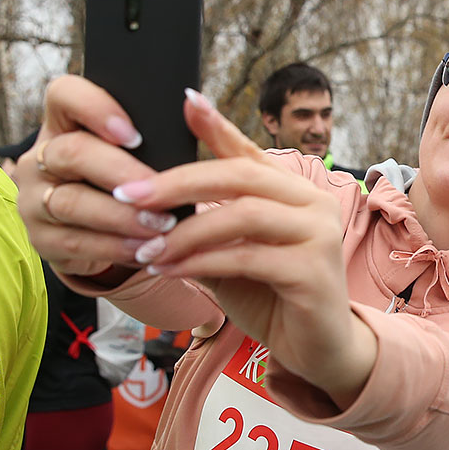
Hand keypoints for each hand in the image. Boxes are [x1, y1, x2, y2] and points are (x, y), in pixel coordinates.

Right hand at [16, 75, 176, 278]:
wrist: (103, 235)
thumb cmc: (130, 182)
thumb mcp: (141, 155)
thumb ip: (160, 133)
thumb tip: (195, 104)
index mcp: (64, 124)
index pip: (64, 95)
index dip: (96, 109)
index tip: (135, 136)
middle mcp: (41, 157)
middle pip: (72, 153)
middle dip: (120, 173)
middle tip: (159, 189)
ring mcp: (34, 198)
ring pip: (71, 202)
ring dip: (121, 216)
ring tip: (160, 225)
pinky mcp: (41, 239)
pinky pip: (74, 243)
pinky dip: (113, 248)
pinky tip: (143, 250)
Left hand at [112, 89, 376, 408]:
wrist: (317, 350)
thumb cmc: (273, 298)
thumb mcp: (232, 255)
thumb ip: (207, 226)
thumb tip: (152, 201)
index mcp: (294, 192)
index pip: (249, 151)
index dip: (217, 125)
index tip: (183, 99)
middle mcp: (314, 203)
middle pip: (241, 175)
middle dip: (179, 182)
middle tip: (129, 194)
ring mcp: (320, 234)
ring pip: (242, 214)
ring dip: (185, 232)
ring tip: (146, 249)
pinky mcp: (314, 271)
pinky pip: (247, 256)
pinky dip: (201, 261)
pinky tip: (170, 270)